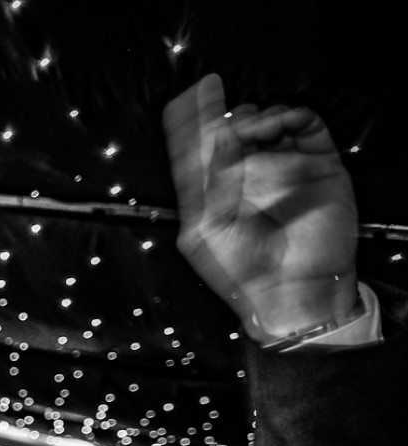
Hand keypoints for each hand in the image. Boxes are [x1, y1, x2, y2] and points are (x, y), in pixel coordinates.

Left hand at [163, 74, 359, 340]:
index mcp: (213, 188)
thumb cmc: (243, 269)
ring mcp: (282, 167)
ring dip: (260, 119)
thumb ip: (205, 181)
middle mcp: (247, 173)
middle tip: (231, 125)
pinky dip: (294, 117)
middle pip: (234, 125)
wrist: (292, 290)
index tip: (201, 87)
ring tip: (257, 134)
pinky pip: (306, 126)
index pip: (200, 142)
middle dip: (229, 118)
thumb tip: (214, 136)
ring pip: (268, 120)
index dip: (196, 113)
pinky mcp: (317, 165)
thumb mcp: (206, 227)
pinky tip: (285, 123)